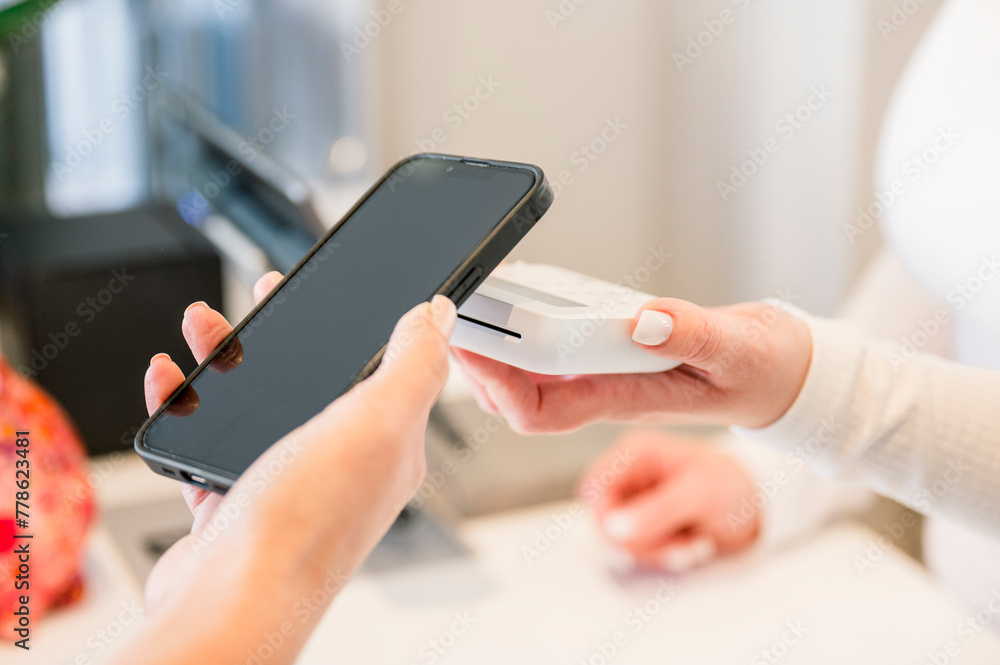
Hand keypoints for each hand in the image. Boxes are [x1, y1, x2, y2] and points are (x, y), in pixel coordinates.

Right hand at [123, 274, 455, 664]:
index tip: (333, 291)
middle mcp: (341, 465)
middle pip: (317, 380)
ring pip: (260, 404)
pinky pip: (212, 442)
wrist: (231, 599)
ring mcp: (287, 483)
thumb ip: (412, 365)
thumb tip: (438, 315)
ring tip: (204, 328)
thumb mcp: (377, 423)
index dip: (363, 323)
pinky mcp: (236, 503)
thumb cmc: (306, 522)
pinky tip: (171, 382)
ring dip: (231, 360)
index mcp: (388, 445)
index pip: (385, 370)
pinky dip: (190, 405)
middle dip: (287, 335)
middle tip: (263, 299)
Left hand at [452, 298, 810, 432]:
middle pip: (518, 395)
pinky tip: (523, 297)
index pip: (539, 411)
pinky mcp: (612, 353)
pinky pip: (556, 351)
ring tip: (474, 303)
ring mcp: (604, 373)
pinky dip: (531, 327)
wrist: (778, 373)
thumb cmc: (759, 372)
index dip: (495, 385)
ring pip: (531, 375)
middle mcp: (602, 389)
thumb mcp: (734, 351)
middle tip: (453, 315)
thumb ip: (692, 335)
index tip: (470, 347)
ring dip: (497, 346)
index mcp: (621, 397)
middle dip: (478, 362)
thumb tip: (643, 321)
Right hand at [579, 429, 759, 573]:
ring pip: (620, 542)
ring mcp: (636, 503)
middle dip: (642, 542)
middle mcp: (630, 476)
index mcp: (635, 453)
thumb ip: (655, 511)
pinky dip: (663, 557)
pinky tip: (689, 546)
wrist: (756, 506)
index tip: (631, 538)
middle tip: (677, 544)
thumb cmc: (729, 486)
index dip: (606, 518)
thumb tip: (613, 529)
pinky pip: (637, 551)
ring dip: (658, 553)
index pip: (594, 488)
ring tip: (692, 544)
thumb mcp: (697, 495)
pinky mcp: (644, 525)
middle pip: (604, 521)